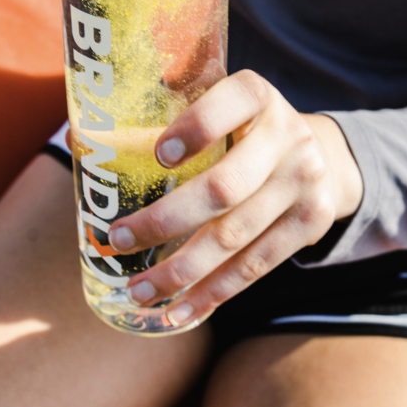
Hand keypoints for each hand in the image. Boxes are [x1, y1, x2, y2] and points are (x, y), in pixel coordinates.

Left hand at [107, 70, 363, 327]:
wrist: (323, 153)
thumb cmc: (243, 128)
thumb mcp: (223, 103)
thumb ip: (173, 109)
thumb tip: (83, 138)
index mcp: (257, 95)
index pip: (230, 103)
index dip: (196, 129)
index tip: (158, 156)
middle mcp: (288, 136)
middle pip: (224, 187)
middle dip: (165, 221)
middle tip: (119, 239)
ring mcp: (303, 182)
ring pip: (234, 236)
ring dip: (181, 270)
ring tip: (138, 289)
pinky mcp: (310, 223)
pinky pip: (255, 266)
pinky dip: (213, 292)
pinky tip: (179, 310)